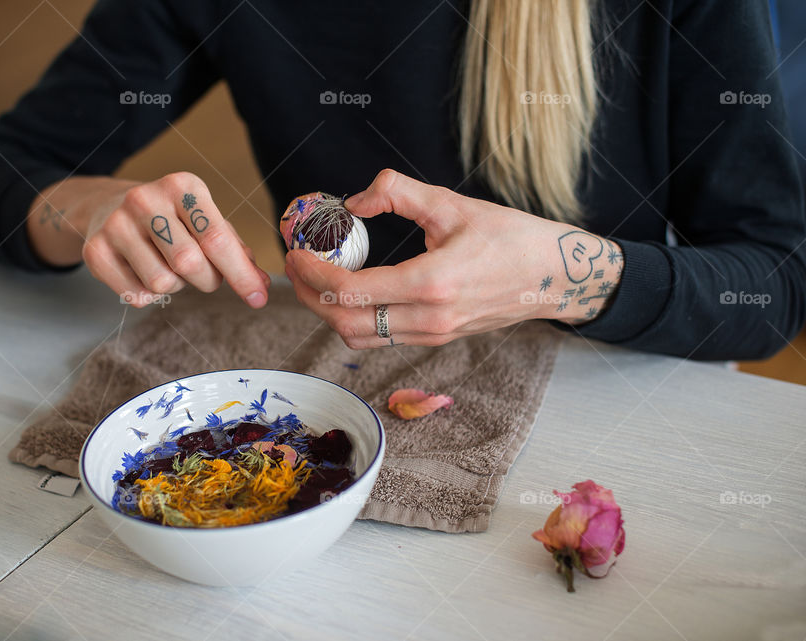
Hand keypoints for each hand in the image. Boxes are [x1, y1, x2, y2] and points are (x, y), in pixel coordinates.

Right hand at [29, 172, 270, 307]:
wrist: (108, 207)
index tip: (258, 299)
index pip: (217, 238)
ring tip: (168, 266)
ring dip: (176, 286)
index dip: (241, 274)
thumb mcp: (205, 219)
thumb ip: (235, 250)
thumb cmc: (171, 218)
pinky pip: (136, 296)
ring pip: (162, 283)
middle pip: (189, 264)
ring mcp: (116, 224)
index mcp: (181, 186)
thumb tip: (260, 285)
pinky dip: (149, 295)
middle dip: (208, 281)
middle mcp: (145, 199)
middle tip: (206, 276)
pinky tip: (143, 272)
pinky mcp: (95, 251)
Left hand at [284, 169, 623, 348]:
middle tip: (296, 269)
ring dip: (331, 314)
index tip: (295, 254)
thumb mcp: (452, 203)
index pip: (352, 292)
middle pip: (347, 325)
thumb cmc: (510, 237)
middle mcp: (430, 319)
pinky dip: (356, 320)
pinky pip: (383, 338)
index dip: (313, 275)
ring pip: (361, 339)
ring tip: (317, 281)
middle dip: (311, 299)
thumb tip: (353, 201)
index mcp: (432, 283)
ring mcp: (433, 335)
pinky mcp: (437, 339)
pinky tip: (351, 293)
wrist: (553, 277)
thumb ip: (397, 193)